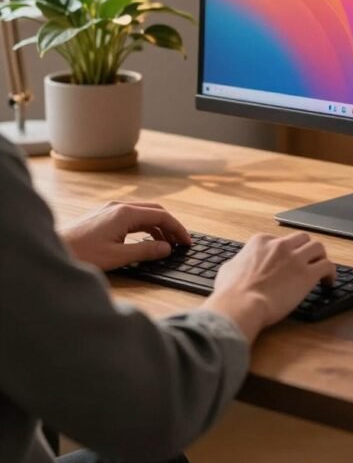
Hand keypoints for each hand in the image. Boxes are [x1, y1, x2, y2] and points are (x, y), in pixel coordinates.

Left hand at [60, 201, 190, 271]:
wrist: (54, 249)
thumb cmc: (82, 254)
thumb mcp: (118, 256)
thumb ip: (145, 251)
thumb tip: (166, 248)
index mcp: (125, 213)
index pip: (161, 215)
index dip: (178, 229)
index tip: (187, 242)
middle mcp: (119, 206)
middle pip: (154, 210)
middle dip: (170, 225)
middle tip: (180, 242)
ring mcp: (110, 210)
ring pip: (143, 213)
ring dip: (157, 226)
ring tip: (166, 244)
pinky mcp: (103, 216)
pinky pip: (131, 217)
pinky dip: (144, 227)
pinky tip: (145, 240)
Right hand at [206, 231, 335, 342]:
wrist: (241, 304)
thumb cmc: (231, 291)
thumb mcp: (229, 268)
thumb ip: (239, 262)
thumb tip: (238, 265)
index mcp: (261, 241)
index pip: (279, 239)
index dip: (284, 252)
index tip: (285, 262)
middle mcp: (280, 245)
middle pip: (302, 239)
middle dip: (305, 249)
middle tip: (307, 261)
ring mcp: (295, 258)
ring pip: (318, 247)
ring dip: (320, 257)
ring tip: (321, 269)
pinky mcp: (307, 275)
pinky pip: (327, 266)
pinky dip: (330, 273)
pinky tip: (328, 282)